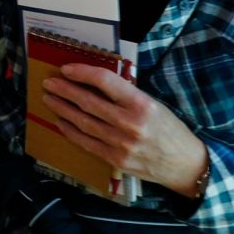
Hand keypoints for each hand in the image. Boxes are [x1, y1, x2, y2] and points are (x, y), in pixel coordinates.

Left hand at [40, 64, 208, 194]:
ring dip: (63, 109)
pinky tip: (61, 121)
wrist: (184, 164)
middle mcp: (130, 124)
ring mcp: (121, 144)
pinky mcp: (115, 161)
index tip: (66, 69)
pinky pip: (87, 143)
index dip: (82, 72)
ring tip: (50, 99)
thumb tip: (94, 82)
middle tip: (49, 82)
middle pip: (89, 102)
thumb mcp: (153, 104)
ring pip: (84, 123)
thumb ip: (126, 94)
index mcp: (141, 104)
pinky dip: (71, 131)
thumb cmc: (169, 129)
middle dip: (65, 90)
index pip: (105, 81)